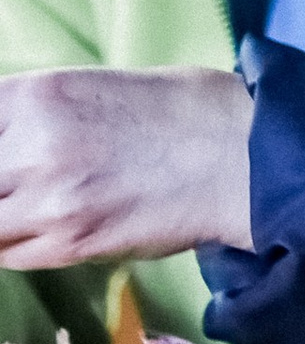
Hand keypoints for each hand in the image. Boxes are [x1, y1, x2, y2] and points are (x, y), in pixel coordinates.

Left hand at [0, 67, 252, 268]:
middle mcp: (31, 147)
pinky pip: (7, 255)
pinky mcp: (69, 244)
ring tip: (25, 209)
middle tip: (17, 188)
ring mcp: (48, 201)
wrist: (242, 155)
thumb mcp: (88, 87)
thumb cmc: (180, 111)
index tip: (3, 159)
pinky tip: (38, 228)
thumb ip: (30, 115)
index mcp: (36, 95)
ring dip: (1, 217)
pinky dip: (12, 245)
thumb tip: (1, 142)